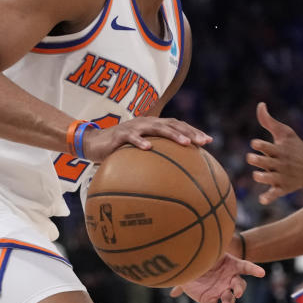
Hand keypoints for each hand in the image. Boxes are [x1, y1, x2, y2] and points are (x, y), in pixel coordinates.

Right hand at [83, 116, 211, 161]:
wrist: (93, 144)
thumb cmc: (120, 150)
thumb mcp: (139, 153)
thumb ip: (155, 159)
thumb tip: (175, 179)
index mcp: (154, 126)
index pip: (178, 125)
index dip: (193, 131)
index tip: (209, 140)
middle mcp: (147, 123)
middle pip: (172, 124)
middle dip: (189, 132)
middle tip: (202, 141)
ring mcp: (134, 127)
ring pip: (156, 127)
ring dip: (172, 134)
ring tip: (185, 143)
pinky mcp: (120, 134)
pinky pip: (131, 137)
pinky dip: (140, 142)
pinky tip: (149, 149)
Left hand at [169, 253, 265, 302]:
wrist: (189, 270)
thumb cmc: (202, 258)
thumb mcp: (207, 253)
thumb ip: (210, 252)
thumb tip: (214, 244)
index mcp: (232, 265)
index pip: (246, 267)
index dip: (254, 270)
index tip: (261, 273)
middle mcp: (229, 280)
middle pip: (239, 285)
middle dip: (240, 290)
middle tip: (238, 294)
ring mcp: (221, 290)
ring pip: (229, 298)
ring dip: (228, 302)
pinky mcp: (211, 299)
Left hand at [247, 102, 302, 204]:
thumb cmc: (295, 147)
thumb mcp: (285, 133)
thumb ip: (269, 120)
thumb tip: (260, 104)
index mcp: (280, 150)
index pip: (266, 147)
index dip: (258, 145)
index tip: (255, 143)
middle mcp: (281, 164)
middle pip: (265, 162)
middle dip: (256, 160)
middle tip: (251, 158)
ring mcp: (282, 177)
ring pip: (268, 179)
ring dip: (261, 177)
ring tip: (257, 174)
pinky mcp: (283, 188)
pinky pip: (275, 195)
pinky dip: (268, 198)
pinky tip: (262, 199)